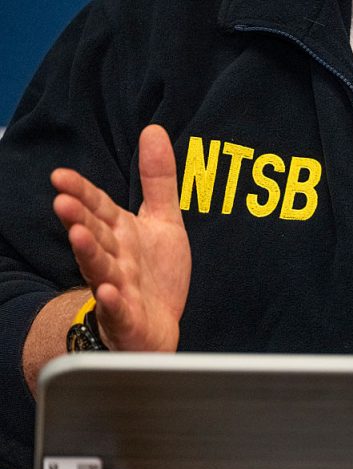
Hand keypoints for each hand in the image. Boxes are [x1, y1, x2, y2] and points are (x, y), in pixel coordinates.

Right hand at [51, 125, 190, 350]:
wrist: (158, 328)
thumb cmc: (155, 274)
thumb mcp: (163, 221)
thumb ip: (158, 180)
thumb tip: (154, 129)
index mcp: (120, 233)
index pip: (98, 208)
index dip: (82, 192)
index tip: (61, 176)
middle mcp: (114, 257)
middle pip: (95, 235)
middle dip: (78, 218)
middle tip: (62, 201)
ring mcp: (117, 288)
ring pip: (99, 269)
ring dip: (88, 253)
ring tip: (77, 236)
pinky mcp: (127, 318)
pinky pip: (118, 309)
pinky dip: (112, 301)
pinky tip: (107, 291)